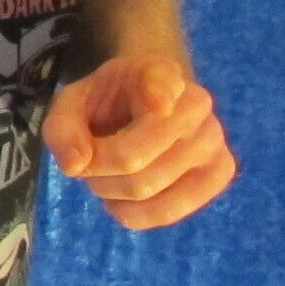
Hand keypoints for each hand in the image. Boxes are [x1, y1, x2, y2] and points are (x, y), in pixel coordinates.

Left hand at [40, 56, 236, 229]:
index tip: (158, 105)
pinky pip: (170, 210)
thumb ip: (63, 128)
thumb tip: (75, 166)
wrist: (148, 105)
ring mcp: (214, 138)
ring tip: (107, 176)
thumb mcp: (73, 103)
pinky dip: (133, 213)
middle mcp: (196, 103)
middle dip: (94, 170)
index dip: (160, 94)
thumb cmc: (108, 103)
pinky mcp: (221, 173)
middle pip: (132, 158)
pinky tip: (123, 198)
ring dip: (110, 192)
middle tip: (87, 162)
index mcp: (156, 71)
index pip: (162, 83)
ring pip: (148, 188)